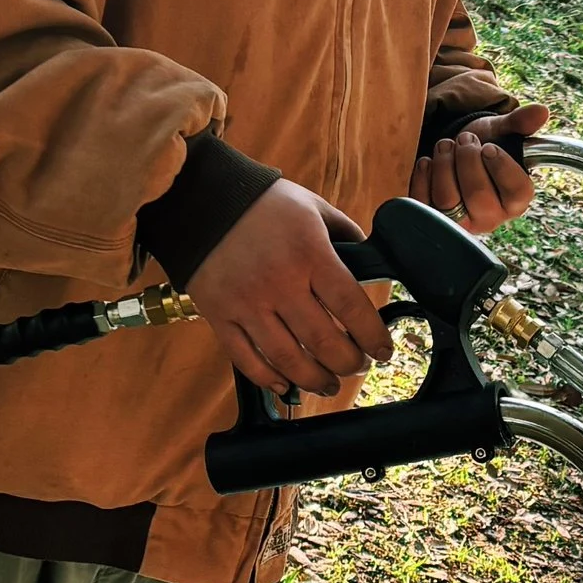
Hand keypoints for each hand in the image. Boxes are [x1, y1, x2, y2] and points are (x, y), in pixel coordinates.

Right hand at [189, 178, 394, 398]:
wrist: (199, 198)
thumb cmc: (262, 202)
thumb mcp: (312, 206)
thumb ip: (344, 233)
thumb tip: (369, 255)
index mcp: (310, 254)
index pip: (351, 306)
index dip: (373, 336)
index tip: (383, 351)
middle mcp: (280, 282)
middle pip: (323, 341)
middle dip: (348, 363)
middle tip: (357, 366)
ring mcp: (247, 303)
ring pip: (287, 359)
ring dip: (315, 380)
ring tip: (329, 385)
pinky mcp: (219, 315)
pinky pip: (246, 359)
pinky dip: (269, 379)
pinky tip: (286, 384)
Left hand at [410, 103, 548, 236]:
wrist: (454, 158)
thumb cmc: (482, 148)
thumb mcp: (500, 132)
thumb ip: (520, 123)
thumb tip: (541, 112)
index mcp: (515, 201)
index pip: (517, 191)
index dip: (501, 165)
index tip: (488, 147)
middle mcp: (491, 218)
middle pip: (479, 195)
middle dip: (468, 159)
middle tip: (465, 139)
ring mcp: (461, 223)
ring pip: (448, 200)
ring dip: (444, 164)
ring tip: (445, 145)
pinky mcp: (433, 221)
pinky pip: (423, 203)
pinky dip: (423, 177)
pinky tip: (428, 161)